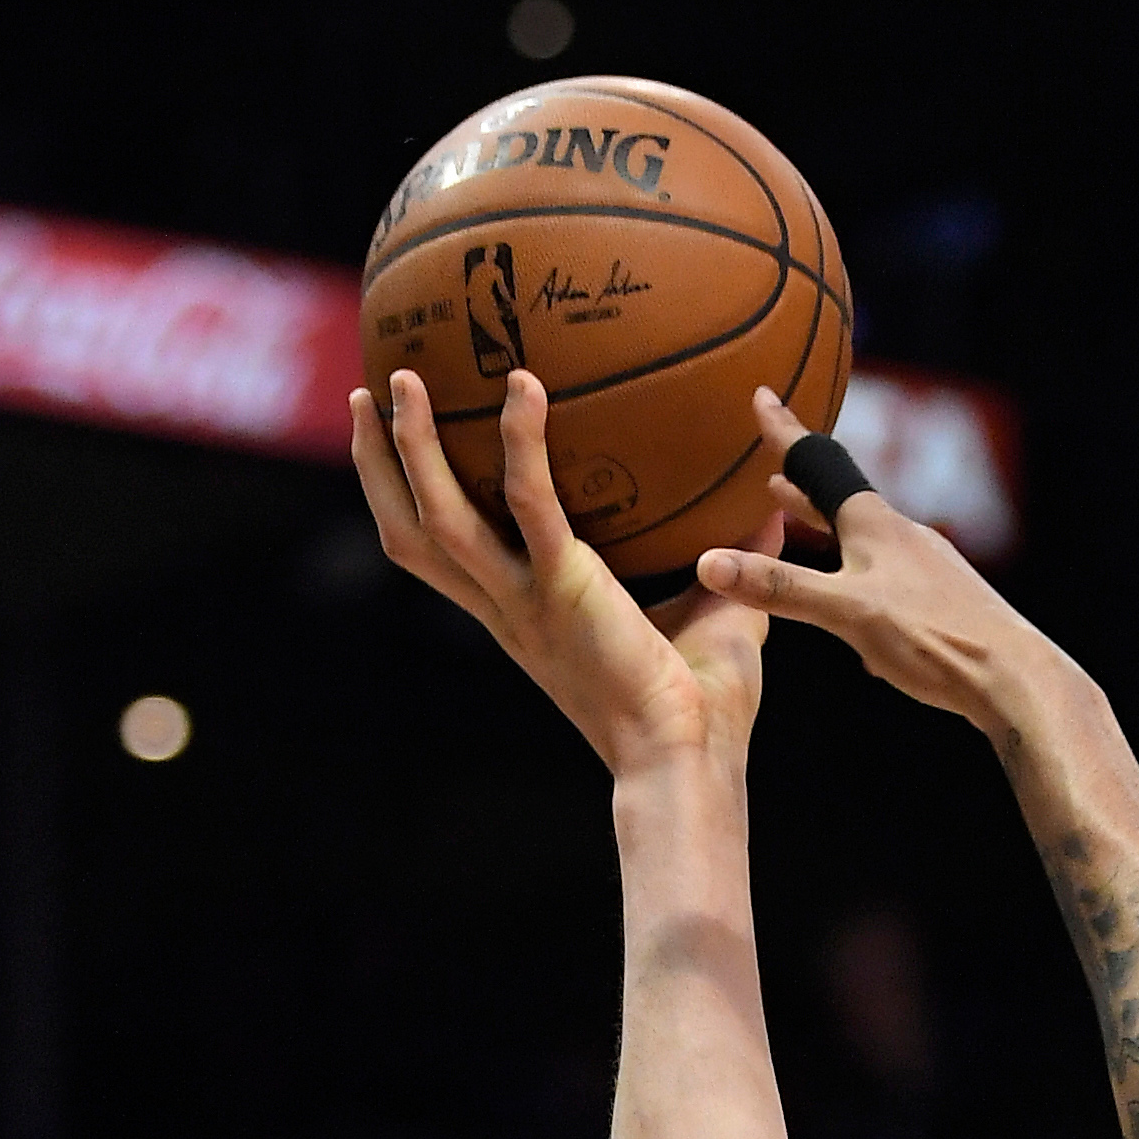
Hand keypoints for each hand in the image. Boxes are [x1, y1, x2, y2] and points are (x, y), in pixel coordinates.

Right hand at [349, 367, 781, 779]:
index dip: (411, 501)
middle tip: (367, 394)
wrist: (692, 759)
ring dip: (412, 448)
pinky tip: (524, 388)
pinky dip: (520, 443)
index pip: (445, 558)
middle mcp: (508, 611)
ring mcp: (526, 602)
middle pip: (410, 535)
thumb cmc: (704, 709)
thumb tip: (772, 511)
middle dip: (377, 467)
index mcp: (525, 619)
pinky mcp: (564, 589)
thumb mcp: (715, 615)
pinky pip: (528, 502)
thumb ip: (732, 561)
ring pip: (437, 518)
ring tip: (403, 379)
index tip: (399, 446)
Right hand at [695, 389, 1065, 734]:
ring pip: (866, 542)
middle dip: (805, 487)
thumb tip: (709, 564)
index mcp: (874, 526)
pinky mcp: (945, 604)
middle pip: (842, 501)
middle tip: (776, 467)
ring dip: (831, 532)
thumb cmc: (934, 640)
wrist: (1015, 678)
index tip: (763, 395)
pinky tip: (863, 616)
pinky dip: (861, 580)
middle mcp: (903, 536)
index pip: (817, 465)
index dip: (784, 433)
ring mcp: (928, 569)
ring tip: (805, 525)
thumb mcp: (847, 613)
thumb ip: (779, 589)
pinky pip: (890, 582)